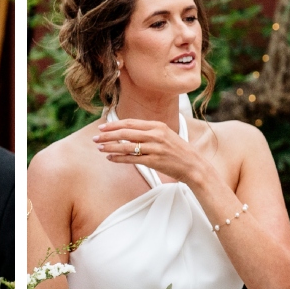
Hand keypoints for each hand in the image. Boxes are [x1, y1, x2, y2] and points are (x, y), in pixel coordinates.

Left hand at [91, 115, 211, 197]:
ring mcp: (155, 148)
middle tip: (95, 137)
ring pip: (126, 146)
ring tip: (100, 148)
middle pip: (126, 132)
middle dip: (108, 135)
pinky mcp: (154, 161)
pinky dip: (119, 158)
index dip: (114, 124)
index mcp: (157, 126)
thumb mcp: (166, 135)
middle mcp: (155, 135)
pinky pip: (132, 159)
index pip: (131, 122)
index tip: (102, 127)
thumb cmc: (178, 151)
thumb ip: (149, 132)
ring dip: (111, 147)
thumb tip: (129, 131)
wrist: (194, 166)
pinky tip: (110, 158)